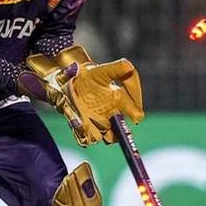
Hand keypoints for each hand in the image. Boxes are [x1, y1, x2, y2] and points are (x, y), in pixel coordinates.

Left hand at [27, 45, 143, 146]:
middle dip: (118, 131)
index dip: (135, 115)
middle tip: (108, 123)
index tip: (135, 117)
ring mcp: (98, 124)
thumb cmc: (89, 76)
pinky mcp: (85, 129)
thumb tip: (128, 66)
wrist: (70, 83)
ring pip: (105, 137)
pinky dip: (85, 137)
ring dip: (100, 134)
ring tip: (91, 123)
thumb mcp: (101, 71)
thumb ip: (115, 69)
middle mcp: (112, 115)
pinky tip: (80, 125)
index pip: (135, 113)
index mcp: (120, 101)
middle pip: (121, 131)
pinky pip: (87, 139)